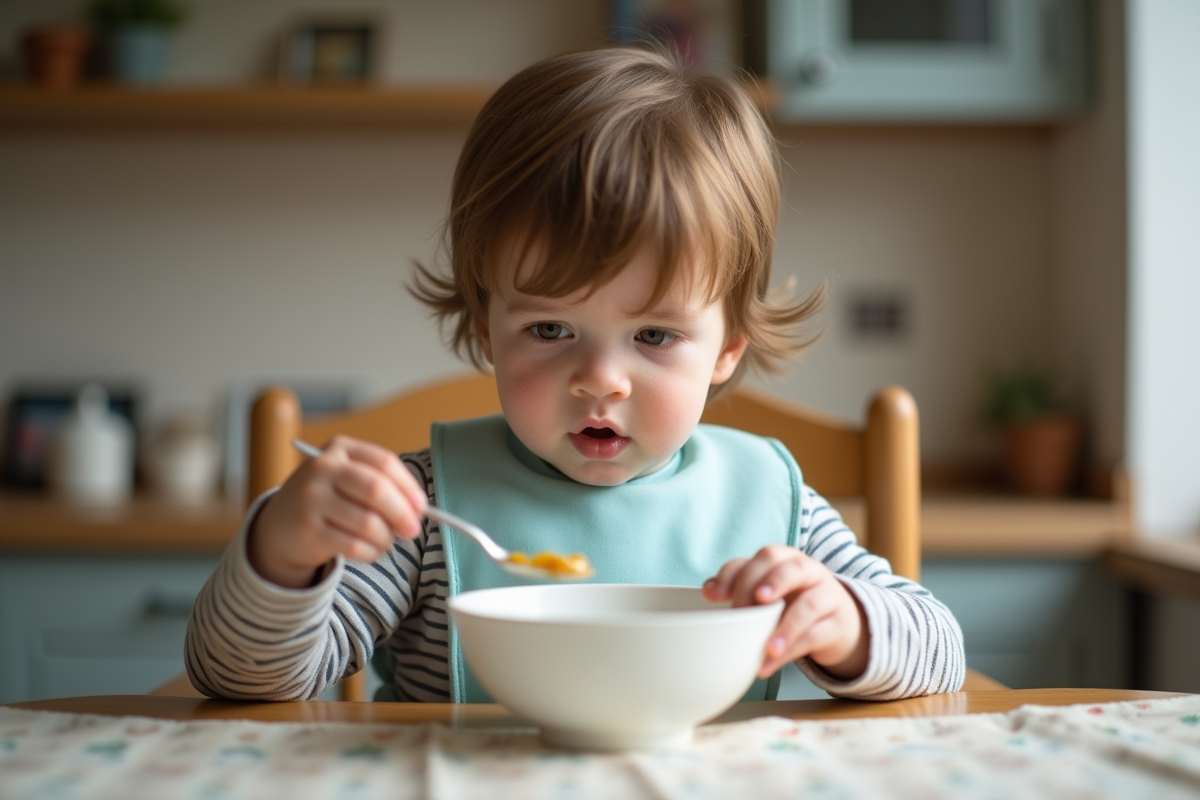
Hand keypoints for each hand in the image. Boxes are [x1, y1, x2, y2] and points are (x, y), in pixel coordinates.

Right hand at [247, 436, 427, 588]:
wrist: (279, 525)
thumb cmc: (328, 499)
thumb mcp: (349, 478)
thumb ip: (383, 486)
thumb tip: (418, 509)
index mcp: (339, 449)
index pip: (384, 462)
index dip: (408, 486)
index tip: (421, 506)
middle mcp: (322, 469)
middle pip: (376, 490)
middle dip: (402, 513)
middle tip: (412, 530)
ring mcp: (311, 500)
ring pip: (368, 523)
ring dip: (386, 538)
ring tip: (385, 541)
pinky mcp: (308, 531)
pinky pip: (354, 546)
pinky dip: (371, 552)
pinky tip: (371, 550)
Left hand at [703, 545, 869, 680]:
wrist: (840, 623)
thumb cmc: (794, 603)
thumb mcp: (770, 593)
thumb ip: (741, 587)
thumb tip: (708, 590)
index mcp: (788, 559)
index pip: (764, 556)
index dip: (737, 574)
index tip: (713, 596)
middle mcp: (810, 572)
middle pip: (789, 568)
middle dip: (764, 585)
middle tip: (741, 610)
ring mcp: (828, 597)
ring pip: (808, 605)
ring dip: (784, 627)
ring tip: (766, 648)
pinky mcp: (837, 625)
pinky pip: (815, 637)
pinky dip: (790, 652)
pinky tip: (769, 665)